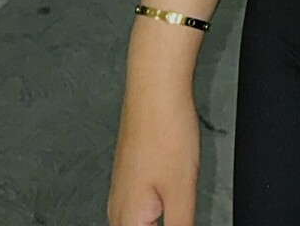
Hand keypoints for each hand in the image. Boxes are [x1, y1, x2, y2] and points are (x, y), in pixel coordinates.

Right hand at [107, 80, 199, 225]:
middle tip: (177, 209)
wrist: (155, 88)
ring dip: (156, 220)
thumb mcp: (183, 191)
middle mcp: (116, 208)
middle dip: (160, 225)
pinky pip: (137, 207)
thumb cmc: (166, 129)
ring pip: (135, 222)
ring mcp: (120, 190)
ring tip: (173, 200)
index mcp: (127, 219)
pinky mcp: (127, 175)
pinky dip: (152, 212)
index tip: (177, 218)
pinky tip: (167, 200)